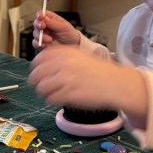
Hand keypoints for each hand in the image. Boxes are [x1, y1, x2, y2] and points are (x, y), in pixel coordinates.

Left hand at [29, 42, 146, 121]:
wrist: (116, 84)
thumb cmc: (100, 71)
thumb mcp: (80, 56)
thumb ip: (61, 58)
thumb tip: (42, 65)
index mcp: (65, 52)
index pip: (39, 59)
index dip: (36, 67)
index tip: (39, 73)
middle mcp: (62, 64)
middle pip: (36, 74)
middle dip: (37, 81)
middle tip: (42, 86)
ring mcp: (64, 79)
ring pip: (41, 87)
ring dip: (43, 92)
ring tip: (51, 93)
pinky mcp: (68, 94)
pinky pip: (50, 99)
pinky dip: (51, 100)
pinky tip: (58, 99)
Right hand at [32, 9, 80, 49]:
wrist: (72, 47)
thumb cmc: (69, 34)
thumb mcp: (64, 26)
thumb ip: (53, 22)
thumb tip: (44, 18)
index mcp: (50, 19)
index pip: (41, 14)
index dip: (39, 15)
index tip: (41, 17)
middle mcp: (45, 26)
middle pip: (36, 23)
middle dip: (38, 24)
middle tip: (43, 26)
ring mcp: (42, 35)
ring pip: (35, 33)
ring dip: (40, 36)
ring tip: (49, 40)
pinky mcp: (41, 44)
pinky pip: (35, 43)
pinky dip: (39, 44)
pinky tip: (45, 45)